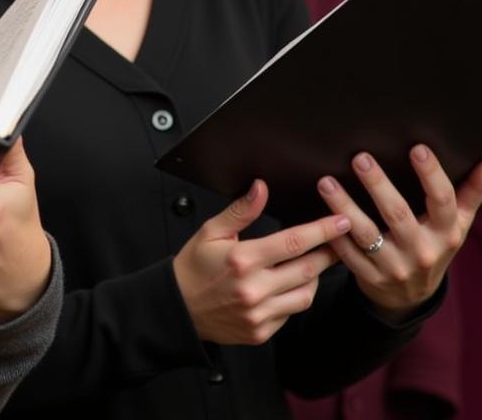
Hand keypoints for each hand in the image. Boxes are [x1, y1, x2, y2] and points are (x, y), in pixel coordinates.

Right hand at [173, 179, 350, 343]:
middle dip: (329, 253)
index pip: (293, 242)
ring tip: (314, 263)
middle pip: (308, 269)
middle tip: (341, 241)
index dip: (322, 231)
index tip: (341, 221)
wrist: (178, 307)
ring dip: (314, 277)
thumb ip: (241, 211)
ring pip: (305, 295)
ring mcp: (259, 314)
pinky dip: (295, 297)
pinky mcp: (261, 332)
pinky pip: (291, 314)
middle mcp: (254, 289)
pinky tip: (288, 285)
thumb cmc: (193, 266)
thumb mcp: (211, 231)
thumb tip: (261, 188)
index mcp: (242, 259)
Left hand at [317, 146, 481, 317]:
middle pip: (398, 214)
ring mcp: (393, 266)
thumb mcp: (456, 224)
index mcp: (445, 234)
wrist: (413, 296)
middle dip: (378, 185)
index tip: (417, 148)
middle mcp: (421, 251)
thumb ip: (470, 193)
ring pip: (365, 234)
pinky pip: (347, 254)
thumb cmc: (434, 245)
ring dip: (344, 206)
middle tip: (360, 157)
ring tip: (326, 181)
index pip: (441, 201)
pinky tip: (318, 213)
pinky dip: (333, 234)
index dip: (431, 175)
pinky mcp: (369, 276)